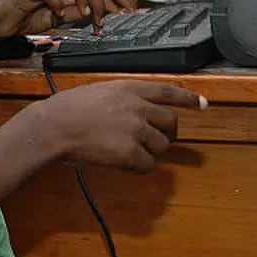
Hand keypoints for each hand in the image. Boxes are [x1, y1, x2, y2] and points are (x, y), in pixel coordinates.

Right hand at [0, 0, 105, 36]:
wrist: (2, 22)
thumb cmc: (26, 17)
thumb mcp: (58, 19)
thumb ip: (74, 14)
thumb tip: (92, 13)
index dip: (101, 3)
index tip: (102, 23)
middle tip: (97, 19)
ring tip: (83, 12)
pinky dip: (57, 2)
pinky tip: (57, 13)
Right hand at [35, 80, 206, 172]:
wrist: (53, 127)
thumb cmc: (67, 109)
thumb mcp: (98, 91)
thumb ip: (122, 98)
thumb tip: (138, 110)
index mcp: (129, 88)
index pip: (168, 91)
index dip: (188, 98)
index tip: (203, 104)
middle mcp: (137, 107)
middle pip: (171, 122)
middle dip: (165, 133)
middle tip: (151, 140)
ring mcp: (135, 130)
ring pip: (162, 146)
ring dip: (149, 152)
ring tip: (127, 152)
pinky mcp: (129, 152)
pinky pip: (147, 165)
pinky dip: (138, 167)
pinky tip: (122, 163)